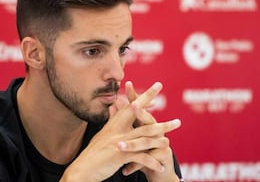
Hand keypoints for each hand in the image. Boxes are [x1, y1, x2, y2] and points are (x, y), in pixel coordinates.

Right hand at [61, 82, 178, 181]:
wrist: (82, 169)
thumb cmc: (93, 154)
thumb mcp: (103, 136)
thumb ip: (112, 124)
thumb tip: (115, 112)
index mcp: (114, 124)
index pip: (131, 107)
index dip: (144, 98)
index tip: (156, 89)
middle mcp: (117, 130)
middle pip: (142, 118)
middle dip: (162, 122)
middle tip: (177, 119)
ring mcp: (119, 142)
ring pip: (145, 136)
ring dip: (160, 139)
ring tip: (171, 141)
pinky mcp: (120, 155)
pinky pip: (141, 158)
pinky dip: (152, 163)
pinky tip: (161, 167)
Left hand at [118, 81, 180, 181]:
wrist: (159, 172)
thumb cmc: (144, 152)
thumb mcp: (132, 136)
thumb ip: (123, 120)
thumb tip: (113, 103)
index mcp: (147, 124)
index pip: (140, 108)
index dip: (134, 96)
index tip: (127, 83)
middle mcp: (157, 131)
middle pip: (148, 120)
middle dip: (140, 113)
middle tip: (132, 105)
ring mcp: (162, 143)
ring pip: (147, 142)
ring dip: (133, 145)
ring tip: (119, 146)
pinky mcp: (164, 157)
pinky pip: (149, 160)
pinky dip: (136, 165)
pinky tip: (125, 170)